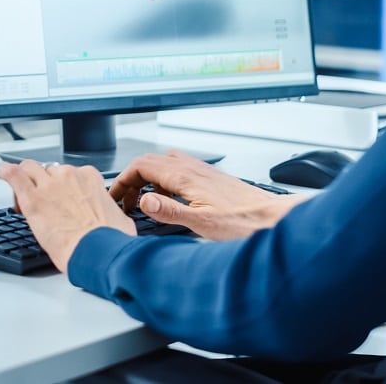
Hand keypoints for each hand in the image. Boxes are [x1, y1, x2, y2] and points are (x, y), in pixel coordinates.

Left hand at [0, 160, 136, 271]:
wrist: (98, 251)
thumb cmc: (110, 240)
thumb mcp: (118, 220)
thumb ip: (109, 213)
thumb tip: (112, 222)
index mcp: (90, 178)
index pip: (71, 173)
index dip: (61, 186)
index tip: (60, 199)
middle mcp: (69, 176)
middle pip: (49, 170)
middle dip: (43, 182)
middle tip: (41, 200)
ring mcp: (49, 185)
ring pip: (30, 168)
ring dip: (24, 177)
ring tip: (19, 192)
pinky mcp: (32, 198)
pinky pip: (13, 174)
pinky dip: (5, 171)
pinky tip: (0, 172)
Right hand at [110, 151, 310, 240]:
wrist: (271, 218)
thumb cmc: (243, 222)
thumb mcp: (202, 223)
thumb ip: (170, 211)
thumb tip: (143, 200)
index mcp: (185, 176)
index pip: (141, 166)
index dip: (122, 180)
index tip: (114, 197)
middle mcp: (192, 168)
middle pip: (150, 162)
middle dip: (131, 179)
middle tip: (124, 202)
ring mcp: (201, 172)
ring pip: (164, 164)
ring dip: (147, 179)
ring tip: (142, 201)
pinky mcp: (209, 179)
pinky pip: (177, 171)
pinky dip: (163, 181)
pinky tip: (169, 200)